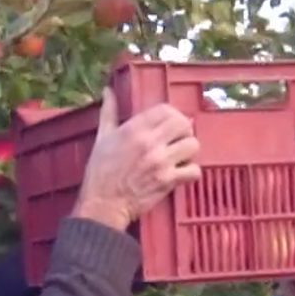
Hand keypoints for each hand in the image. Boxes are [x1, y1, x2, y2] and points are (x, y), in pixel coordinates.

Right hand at [73, 86, 201, 229]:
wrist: (103, 204)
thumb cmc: (100, 172)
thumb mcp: (102, 137)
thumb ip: (108, 112)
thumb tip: (108, 91)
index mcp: (134, 129)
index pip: (166, 109)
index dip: (171, 114)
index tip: (169, 123)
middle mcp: (150, 142)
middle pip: (184, 124)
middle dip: (183, 130)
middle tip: (177, 139)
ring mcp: (161, 162)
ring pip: (192, 145)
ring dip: (189, 150)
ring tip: (180, 155)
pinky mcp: (168, 181)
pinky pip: (194, 170)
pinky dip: (191, 172)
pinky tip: (182, 172)